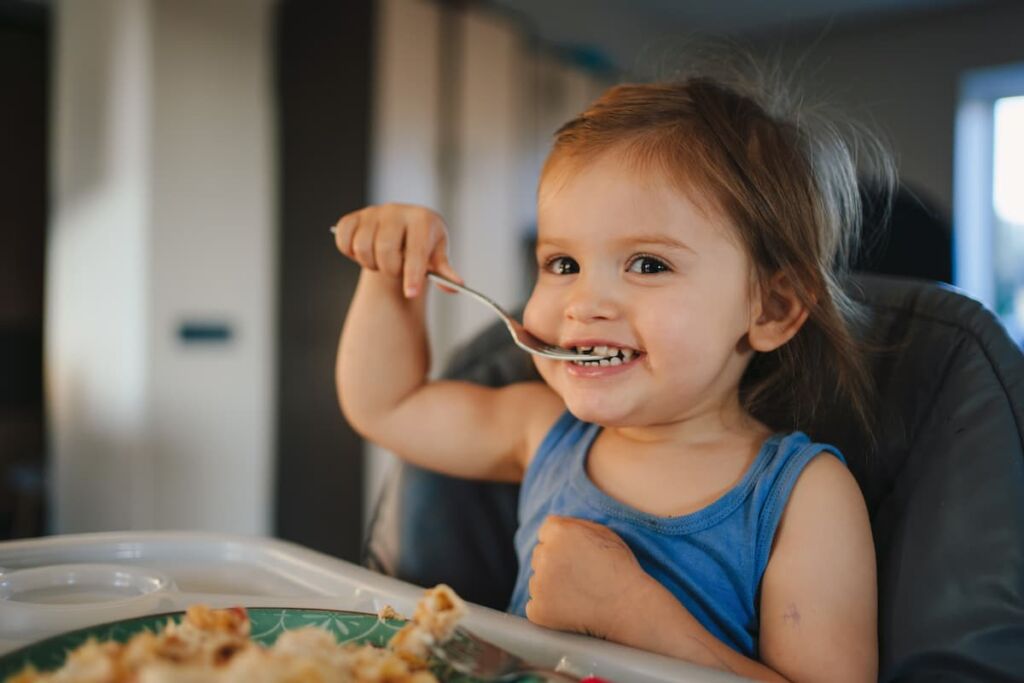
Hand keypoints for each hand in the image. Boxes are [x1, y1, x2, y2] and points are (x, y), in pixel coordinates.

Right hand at [333, 203, 461, 297]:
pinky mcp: (352, 218)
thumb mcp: (437, 256)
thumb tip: (456, 286)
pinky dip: (350, 254)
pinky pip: (343, 242)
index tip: (411, 294)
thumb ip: (444, 272)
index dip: (413, 275)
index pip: (416, 251)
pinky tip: (365, 253)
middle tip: (396, 271)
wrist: (403, 229)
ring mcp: (372, 212)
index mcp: (421, 218)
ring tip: (382, 261)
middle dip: (391, 270)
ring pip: (362, 248)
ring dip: (371, 264)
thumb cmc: (423, 244)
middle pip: (385, 251)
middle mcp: (396, 210)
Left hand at [526, 515, 653, 639]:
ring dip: (550, 587)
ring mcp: (539, 584)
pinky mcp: (538, 609)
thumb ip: (573, 525)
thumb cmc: (621, 569)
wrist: (630, 608)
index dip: (561, 545)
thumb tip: (550, 526)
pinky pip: (535, 606)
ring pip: (537, 581)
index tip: (574, 557)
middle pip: (539, 555)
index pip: (545, 532)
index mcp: (559, 532)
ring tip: (580, 594)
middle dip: (554, 564)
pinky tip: (571, 609)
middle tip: (581, 577)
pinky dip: (549, 609)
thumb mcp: (603, 533)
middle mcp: (544, 555)